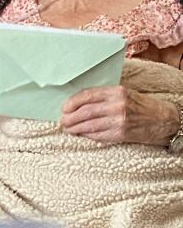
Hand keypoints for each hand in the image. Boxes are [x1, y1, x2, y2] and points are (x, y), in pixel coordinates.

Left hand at [61, 86, 178, 145]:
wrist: (163, 120)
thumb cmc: (140, 105)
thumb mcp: (123, 93)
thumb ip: (103, 96)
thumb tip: (78, 103)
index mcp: (116, 92)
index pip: (87, 95)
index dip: (72, 102)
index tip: (64, 108)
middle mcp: (117, 105)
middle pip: (85, 112)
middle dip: (70, 118)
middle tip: (63, 121)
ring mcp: (118, 121)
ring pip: (88, 125)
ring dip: (74, 128)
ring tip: (68, 129)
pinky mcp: (120, 134)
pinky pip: (97, 135)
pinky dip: (86, 135)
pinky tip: (81, 134)